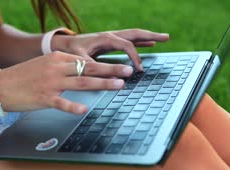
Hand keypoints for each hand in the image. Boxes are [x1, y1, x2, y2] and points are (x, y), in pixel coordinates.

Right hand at [0, 51, 133, 113]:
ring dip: (103, 83)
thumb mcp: (45, 65)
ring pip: (82, 82)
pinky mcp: (43, 97)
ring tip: (119, 85)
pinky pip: (62, 102)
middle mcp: (56, 67)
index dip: (106, 63)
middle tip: (129, 71)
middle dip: (111, 69)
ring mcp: (51, 82)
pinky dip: (73, 106)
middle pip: (89, 67)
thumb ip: (64, 67)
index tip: (121, 65)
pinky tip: (84, 109)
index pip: (87, 60)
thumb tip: (84, 71)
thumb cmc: (23, 77)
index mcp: (58, 58)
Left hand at [51, 28, 169, 70]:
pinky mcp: (111, 42)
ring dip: (149, 36)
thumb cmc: (70, 51)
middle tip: (166, 37)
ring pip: (134, 35)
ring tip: (164, 38)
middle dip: (151, 35)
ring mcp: (112, 38)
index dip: (134, 58)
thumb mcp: (80, 60)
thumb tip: (109, 76)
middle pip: (135, 33)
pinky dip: (141, 41)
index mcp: (106, 38)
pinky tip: (149, 43)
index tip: (138, 70)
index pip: (127, 46)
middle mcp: (111, 35)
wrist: (63, 44)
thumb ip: (94, 67)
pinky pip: (130, 40)